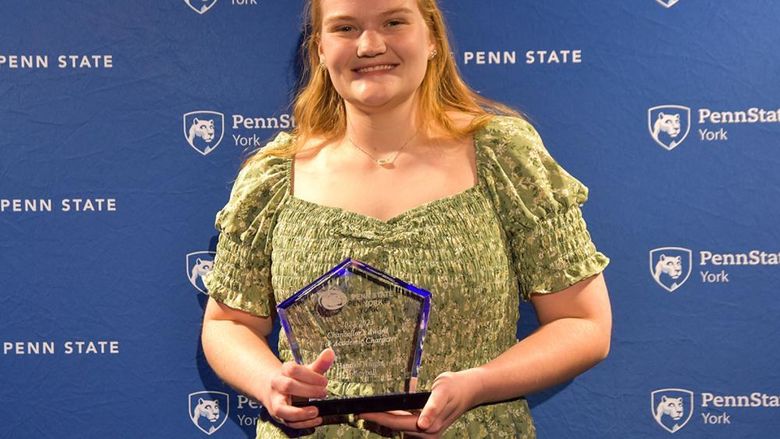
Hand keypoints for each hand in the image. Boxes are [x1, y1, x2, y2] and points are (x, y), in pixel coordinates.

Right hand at [262, 348, 334, 428]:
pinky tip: (316, 419)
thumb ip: (320, 364)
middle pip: (287, 386)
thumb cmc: (295, 380)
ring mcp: (276, 401)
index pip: (292, 369)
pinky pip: (288, 422)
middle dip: (307, 390)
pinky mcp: (279, 415)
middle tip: (324, 393)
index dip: (310, 375)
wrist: (275, 390)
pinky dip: (303, 423)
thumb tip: (330, 352)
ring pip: (281, 409)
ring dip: (300, 412)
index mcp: (284, 371)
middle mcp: (277, 386)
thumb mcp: (307, 371)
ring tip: (316, 410)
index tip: (324, 381)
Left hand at [358, 370, 482, 437]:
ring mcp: (427, 433)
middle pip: (395, 428)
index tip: (362, 412)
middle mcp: (427, 433)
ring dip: (384, 422)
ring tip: (368, 412)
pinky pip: (405, 427)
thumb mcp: (442, 391)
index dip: (378, 417)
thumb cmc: (454, 387)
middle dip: (377, 420)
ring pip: (399, 429)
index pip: (396, 422)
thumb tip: (423, 425)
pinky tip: (386, 414)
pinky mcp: (427, 430)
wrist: (468, 390)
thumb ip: (432, 408)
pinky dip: (394, 421)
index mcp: (429, 425)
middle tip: (359, 411)